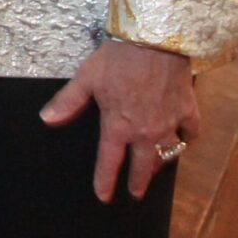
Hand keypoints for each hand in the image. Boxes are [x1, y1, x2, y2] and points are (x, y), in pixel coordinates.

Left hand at [42, 40, 200, 201]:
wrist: (154, 41)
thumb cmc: (117, 59)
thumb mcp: (86, 79)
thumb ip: (68, 102)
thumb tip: (46, 120)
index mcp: (118, 126)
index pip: (109, 161)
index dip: (105, 181)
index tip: (103, 196)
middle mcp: (145, 131)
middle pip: (143, 166)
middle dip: (138, 182)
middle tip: (136, 193)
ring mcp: (170, 122)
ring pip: (167, 153)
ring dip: (160, 164)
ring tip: (155, 171)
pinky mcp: (188, 110)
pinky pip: (191, 132)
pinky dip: (186, 139)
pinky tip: (183, 141)